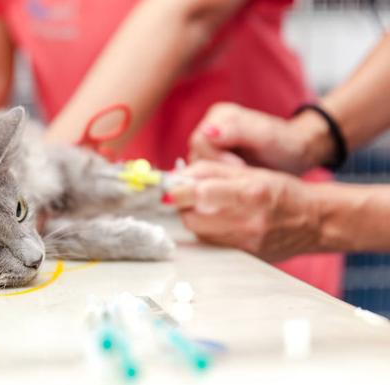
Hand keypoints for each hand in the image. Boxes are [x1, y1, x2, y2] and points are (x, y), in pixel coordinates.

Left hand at [169, 161, 321, 261]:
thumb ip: (211, 171)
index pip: (199, 195)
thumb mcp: (250, 172)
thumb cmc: (284, 191)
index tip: (169, 187)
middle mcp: (247, 221)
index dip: (178, 191)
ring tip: (204, 206)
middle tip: (187, 194)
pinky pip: (211, 243)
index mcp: (250, 193)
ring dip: (193, 216)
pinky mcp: (244, 256)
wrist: (316, 221)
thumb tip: (178, 175)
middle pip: (192, 216)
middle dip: (183, 203)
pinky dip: (207, 230)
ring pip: (199, 231)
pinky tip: (217, 220)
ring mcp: (245, 243)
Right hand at [189, 103, 333, 174]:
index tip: (240, 167)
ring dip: (216, 179)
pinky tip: (234, 186)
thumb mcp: (265, 136)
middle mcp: (209, 127)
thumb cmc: (284, 144)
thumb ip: (236, 130)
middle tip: (242, 177)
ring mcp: (208, 146)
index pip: (199, 141)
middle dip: (217, 170)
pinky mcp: (210, 162)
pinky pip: (204, 176)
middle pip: (196, 155)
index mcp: (219, 115)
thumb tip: (207, 131)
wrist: (293, 154)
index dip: (216, 158)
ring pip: (197, 169)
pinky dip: (217, 183)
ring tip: (240, 182)